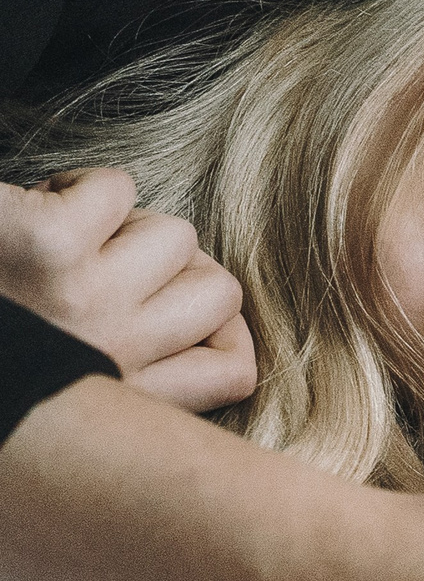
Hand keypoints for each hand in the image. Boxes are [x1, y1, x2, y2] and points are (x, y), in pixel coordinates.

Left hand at [0, 168, 256, 411]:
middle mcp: (109, 358)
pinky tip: (33, 205)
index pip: (233, 373)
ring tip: (68, 235)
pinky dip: (79, 184)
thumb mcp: (50, 383)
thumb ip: (116, 377)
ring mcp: (85, 301)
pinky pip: (116, 189)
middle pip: (219, 295)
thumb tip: (202, 332)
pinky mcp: (49, 243)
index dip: (226, 332)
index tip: (196, 316)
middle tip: (117, 262)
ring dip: (124, 222)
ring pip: (175, 237)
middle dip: (174, 265)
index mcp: (108, 396)